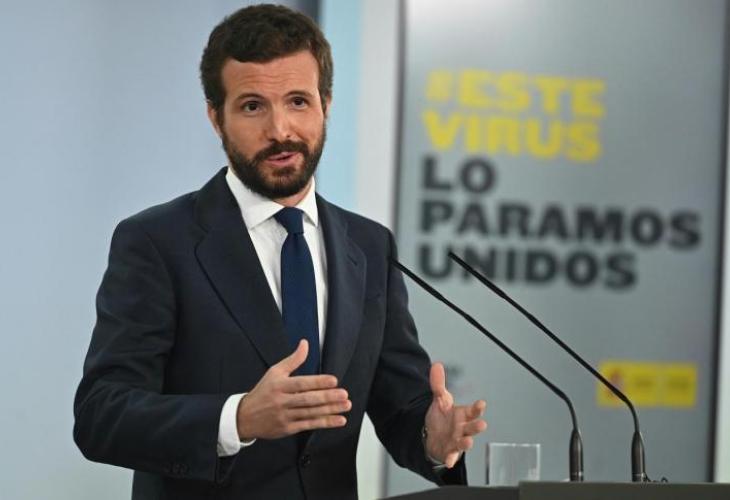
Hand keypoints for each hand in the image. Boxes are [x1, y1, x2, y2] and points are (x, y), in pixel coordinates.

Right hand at [236, 340, 350, 439]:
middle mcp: (282, 401)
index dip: (318, 382)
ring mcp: (285, 416)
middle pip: (307, 399)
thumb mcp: (275, 372)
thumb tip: (305, 343)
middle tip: (344, 394)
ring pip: (310, 413)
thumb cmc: (263, 392)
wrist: (244, 417)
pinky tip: (338, 420)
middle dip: (327, 397)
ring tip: (346, 405)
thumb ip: (293, 360)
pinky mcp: (288, 428)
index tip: (334, 380)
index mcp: (279, 385)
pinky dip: (325, 423)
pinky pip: (309, 425)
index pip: (301, 383)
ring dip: (330, 410)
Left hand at [424, 362, 486, 467]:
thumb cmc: (442, 418)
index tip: (482, 403)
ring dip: (466, 443)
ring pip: (464, 442)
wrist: (431, 435)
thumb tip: (437, 365)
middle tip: (482, 424)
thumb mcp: (439, 399)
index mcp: (463, 415)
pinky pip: (451, 456)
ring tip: (467, 442)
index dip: (477, 408)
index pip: (473, 411)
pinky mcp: (449, 452)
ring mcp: (457, 441)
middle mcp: (463, 429)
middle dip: (477, 426)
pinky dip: (450, 459)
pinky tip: (449, 461)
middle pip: (472, 427)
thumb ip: (438, 383)